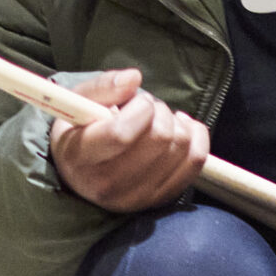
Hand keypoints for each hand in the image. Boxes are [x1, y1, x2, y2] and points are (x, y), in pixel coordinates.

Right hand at [50, 67, 209, 212]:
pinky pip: (197, 160)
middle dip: (158, 111)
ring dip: (175, 123)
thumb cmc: (81, 130)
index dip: (140, 109)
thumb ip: (104, 86)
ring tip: (156, 121)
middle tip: (145, 109)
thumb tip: (134, 78)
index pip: (121, 134)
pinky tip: (178, 128)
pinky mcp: (161, 198)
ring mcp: (138, 196)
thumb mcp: (79, 102)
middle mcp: (108, 184)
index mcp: (80, 157)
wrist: (83, 171)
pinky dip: (195, 135)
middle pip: (160, 138)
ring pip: (182, 145)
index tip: (137, 101)